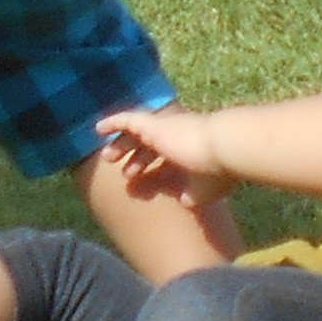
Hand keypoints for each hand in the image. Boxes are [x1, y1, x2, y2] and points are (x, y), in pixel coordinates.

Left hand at [95, 105, 235, 201]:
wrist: (223, 147)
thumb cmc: (218, 170)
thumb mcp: (206, 189)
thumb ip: (194, 194)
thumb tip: (183, 200)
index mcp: (192, 146)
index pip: (168, 154)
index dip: (154, 166)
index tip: (143, 179)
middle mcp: (178, 132)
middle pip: (152, 141)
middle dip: (137, 156)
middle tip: (126, 172)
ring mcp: (165, 126)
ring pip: (138, 131)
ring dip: (123, 145)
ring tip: (107, 158)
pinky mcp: (153, 125)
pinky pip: (127, 120)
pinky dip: (113, 122)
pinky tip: (98, 129)